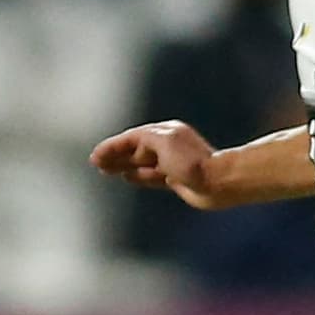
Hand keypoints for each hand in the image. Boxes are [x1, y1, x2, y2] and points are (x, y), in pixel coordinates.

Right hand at [90, 120, 220, 206]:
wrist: (219, 182)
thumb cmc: (192, 162)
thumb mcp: (163, 142)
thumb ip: (145, 140)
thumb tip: (135, 150)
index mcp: (164, 132)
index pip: (131, 138)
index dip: (112, 147)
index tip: (95, 157)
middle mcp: (168, 145)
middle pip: (135, 149)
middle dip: (115, 155)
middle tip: (96, 163)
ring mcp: (172, 162)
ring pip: (141, 163)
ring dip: (123, 165)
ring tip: (106, 170)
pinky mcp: (177, 179)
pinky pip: (151, 175)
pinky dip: (138, 175)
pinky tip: (127, 177)